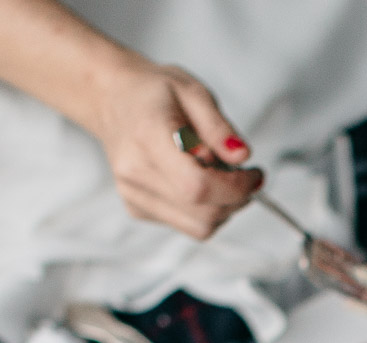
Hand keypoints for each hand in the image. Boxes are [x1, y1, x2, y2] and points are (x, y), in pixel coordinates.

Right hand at [84, 54, 263, 238]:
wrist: (112, 99)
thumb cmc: (152, 92)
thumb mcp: (193, 92)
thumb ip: (219, 127)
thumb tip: (242, 156)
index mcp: (148, 137)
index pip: (198, 185)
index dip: (236, 187)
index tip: (254, 174)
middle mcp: (135, 172)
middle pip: (203, 212)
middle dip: (237, 198)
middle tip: (243, 173)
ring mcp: (134, 194)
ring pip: (199, 226)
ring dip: (223, 207)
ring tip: (220, 175)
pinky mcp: (137, 208)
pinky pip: (186, 224)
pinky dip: (203, 209)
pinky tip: (196, 180)